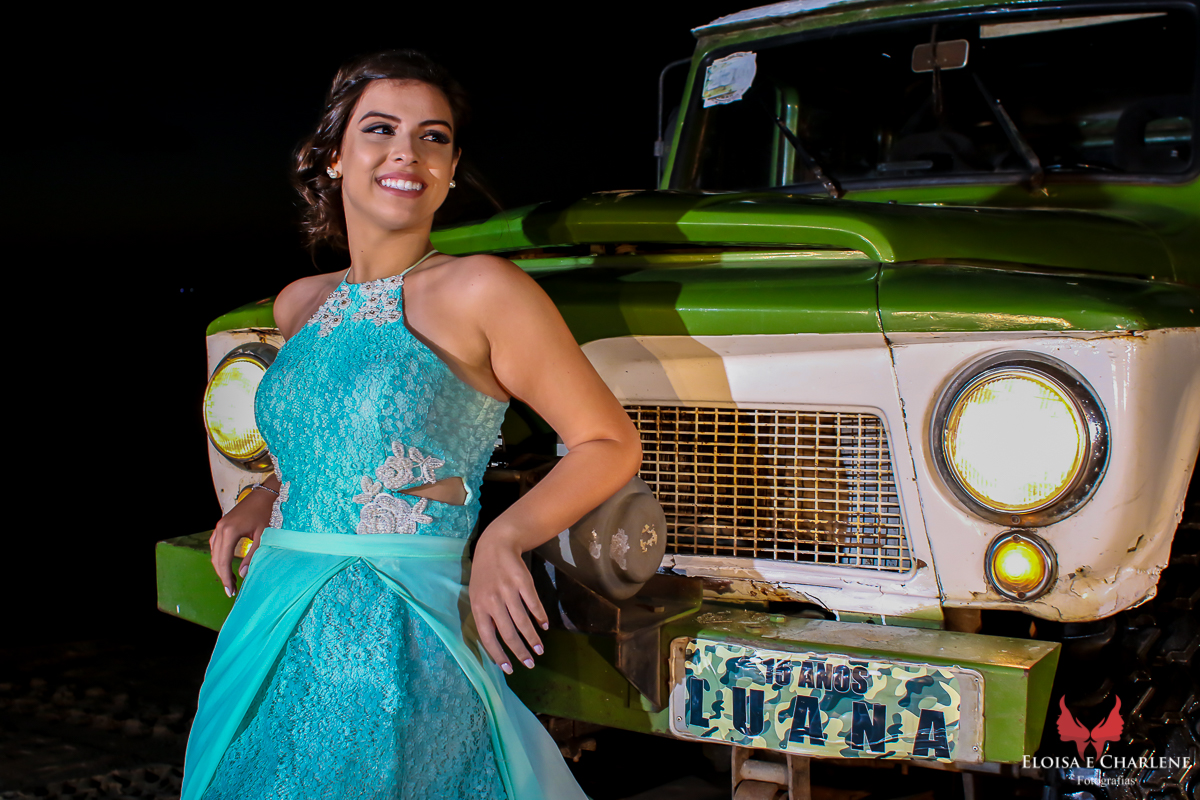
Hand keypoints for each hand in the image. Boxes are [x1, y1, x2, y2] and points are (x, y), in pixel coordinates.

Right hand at [209, 489, 273, 597]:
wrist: (265, 495)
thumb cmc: (266, 513)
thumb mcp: (262, 536)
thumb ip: (253, 555)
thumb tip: (244, 574)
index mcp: (230, 531)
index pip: (223, 560)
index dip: (226, 577)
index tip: (231, 591)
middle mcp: (220, 529)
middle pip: (216, 558)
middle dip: (222, 575)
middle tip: (231, 590)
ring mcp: (219, 526)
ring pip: (214, 552)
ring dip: (220, 567)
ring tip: (231, 580)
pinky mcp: (221, 525)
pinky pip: (215, 544)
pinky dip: (219, 556)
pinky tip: (227, 564)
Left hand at [468, 527, 548, 673]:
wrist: (496, 545)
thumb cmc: (485, 576)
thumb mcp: (478, 596)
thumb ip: (486, 618)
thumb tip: (497, 645)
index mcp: (479, 607)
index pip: (487, 637)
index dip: (498, 655)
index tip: (509, 669)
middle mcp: (492, 601)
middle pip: (508, 633)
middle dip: (520, 651)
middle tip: (530, 663)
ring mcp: (508, 591)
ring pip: (523, 621)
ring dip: (533, 638)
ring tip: (540, 649)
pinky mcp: (523, 582)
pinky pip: (533, 604)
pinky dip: (540, 617)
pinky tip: (544, 625)